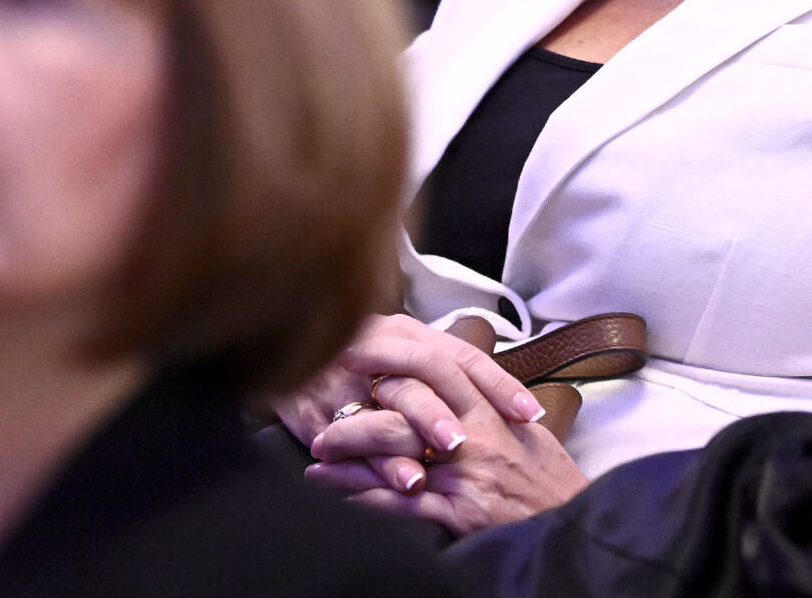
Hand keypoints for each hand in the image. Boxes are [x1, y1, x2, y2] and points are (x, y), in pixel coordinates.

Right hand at [274, 313, 545, 498]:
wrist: (284, 340)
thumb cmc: (354, 351)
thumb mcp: (400, 345)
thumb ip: (445, 365)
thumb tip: (497, 394)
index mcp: (409, 331)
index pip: (461, 356)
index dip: (497, 384)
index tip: (527, 413)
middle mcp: (381, 348)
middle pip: (420, 377)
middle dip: (444, 412)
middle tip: (467, 442)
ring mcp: (346, 380)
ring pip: (383, 410)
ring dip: (410, 439)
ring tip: (434, 466)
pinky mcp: (317, 412)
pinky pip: (348, 438)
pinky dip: (376, 462)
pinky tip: (397, 479)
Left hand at [306, 383, 586, 536]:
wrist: (571, 525)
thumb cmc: (552, 486)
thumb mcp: (530, 438)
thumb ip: (497, 414)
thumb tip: (468, 396)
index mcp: (493, 412)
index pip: (441, 367)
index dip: (397, 355)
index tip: (364, 349)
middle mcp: (477, 435)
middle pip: (409, 399)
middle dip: (365, 394)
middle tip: (329, 395)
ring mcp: (465, 473)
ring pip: (395, 449)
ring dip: (350, 449)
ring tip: (318, 451)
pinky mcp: (457, 512)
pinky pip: (397, 502)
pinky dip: (360, 496)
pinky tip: (333, 493)